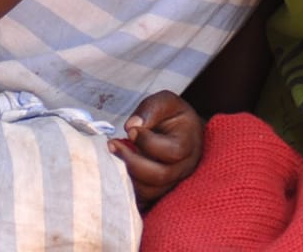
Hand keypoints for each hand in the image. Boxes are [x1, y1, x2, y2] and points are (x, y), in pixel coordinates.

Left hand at [108, 90, 203, 206]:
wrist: (180, 131)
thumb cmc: (172, 115)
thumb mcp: (166, 102)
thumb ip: (151, 109)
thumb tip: (131, 127)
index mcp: (190, 144)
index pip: (172, 151)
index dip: (147, 142)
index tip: (130, 130)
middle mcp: (185, 168)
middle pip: (160, 176)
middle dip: (132, 162)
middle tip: (113, 145)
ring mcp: (173, 183)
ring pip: (150, 192)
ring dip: (127, 176)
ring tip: (113, 157)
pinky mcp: (160, 193)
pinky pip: (142, 200)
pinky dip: (127, 190)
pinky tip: (116, 172)